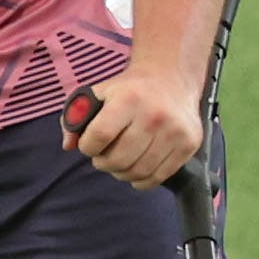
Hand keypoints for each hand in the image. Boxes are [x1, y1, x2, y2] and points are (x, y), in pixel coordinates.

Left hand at [62, 69, 202, 185]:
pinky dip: (141, 180)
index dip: (88, 147)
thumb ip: (76, 116)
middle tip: (104, 156)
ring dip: (121, 173)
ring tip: (119, 161)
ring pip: (138, 171)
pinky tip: (136, 169)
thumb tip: (69, 145)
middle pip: (119, 159)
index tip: (89, 145)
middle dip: (103, 163)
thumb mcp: (98, 93)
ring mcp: (175, 132)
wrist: (171, 78)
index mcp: (129, 99)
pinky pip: (159, 176)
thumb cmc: (129, 89)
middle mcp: (155, 116)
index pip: (99, 136)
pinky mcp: (189, 144)